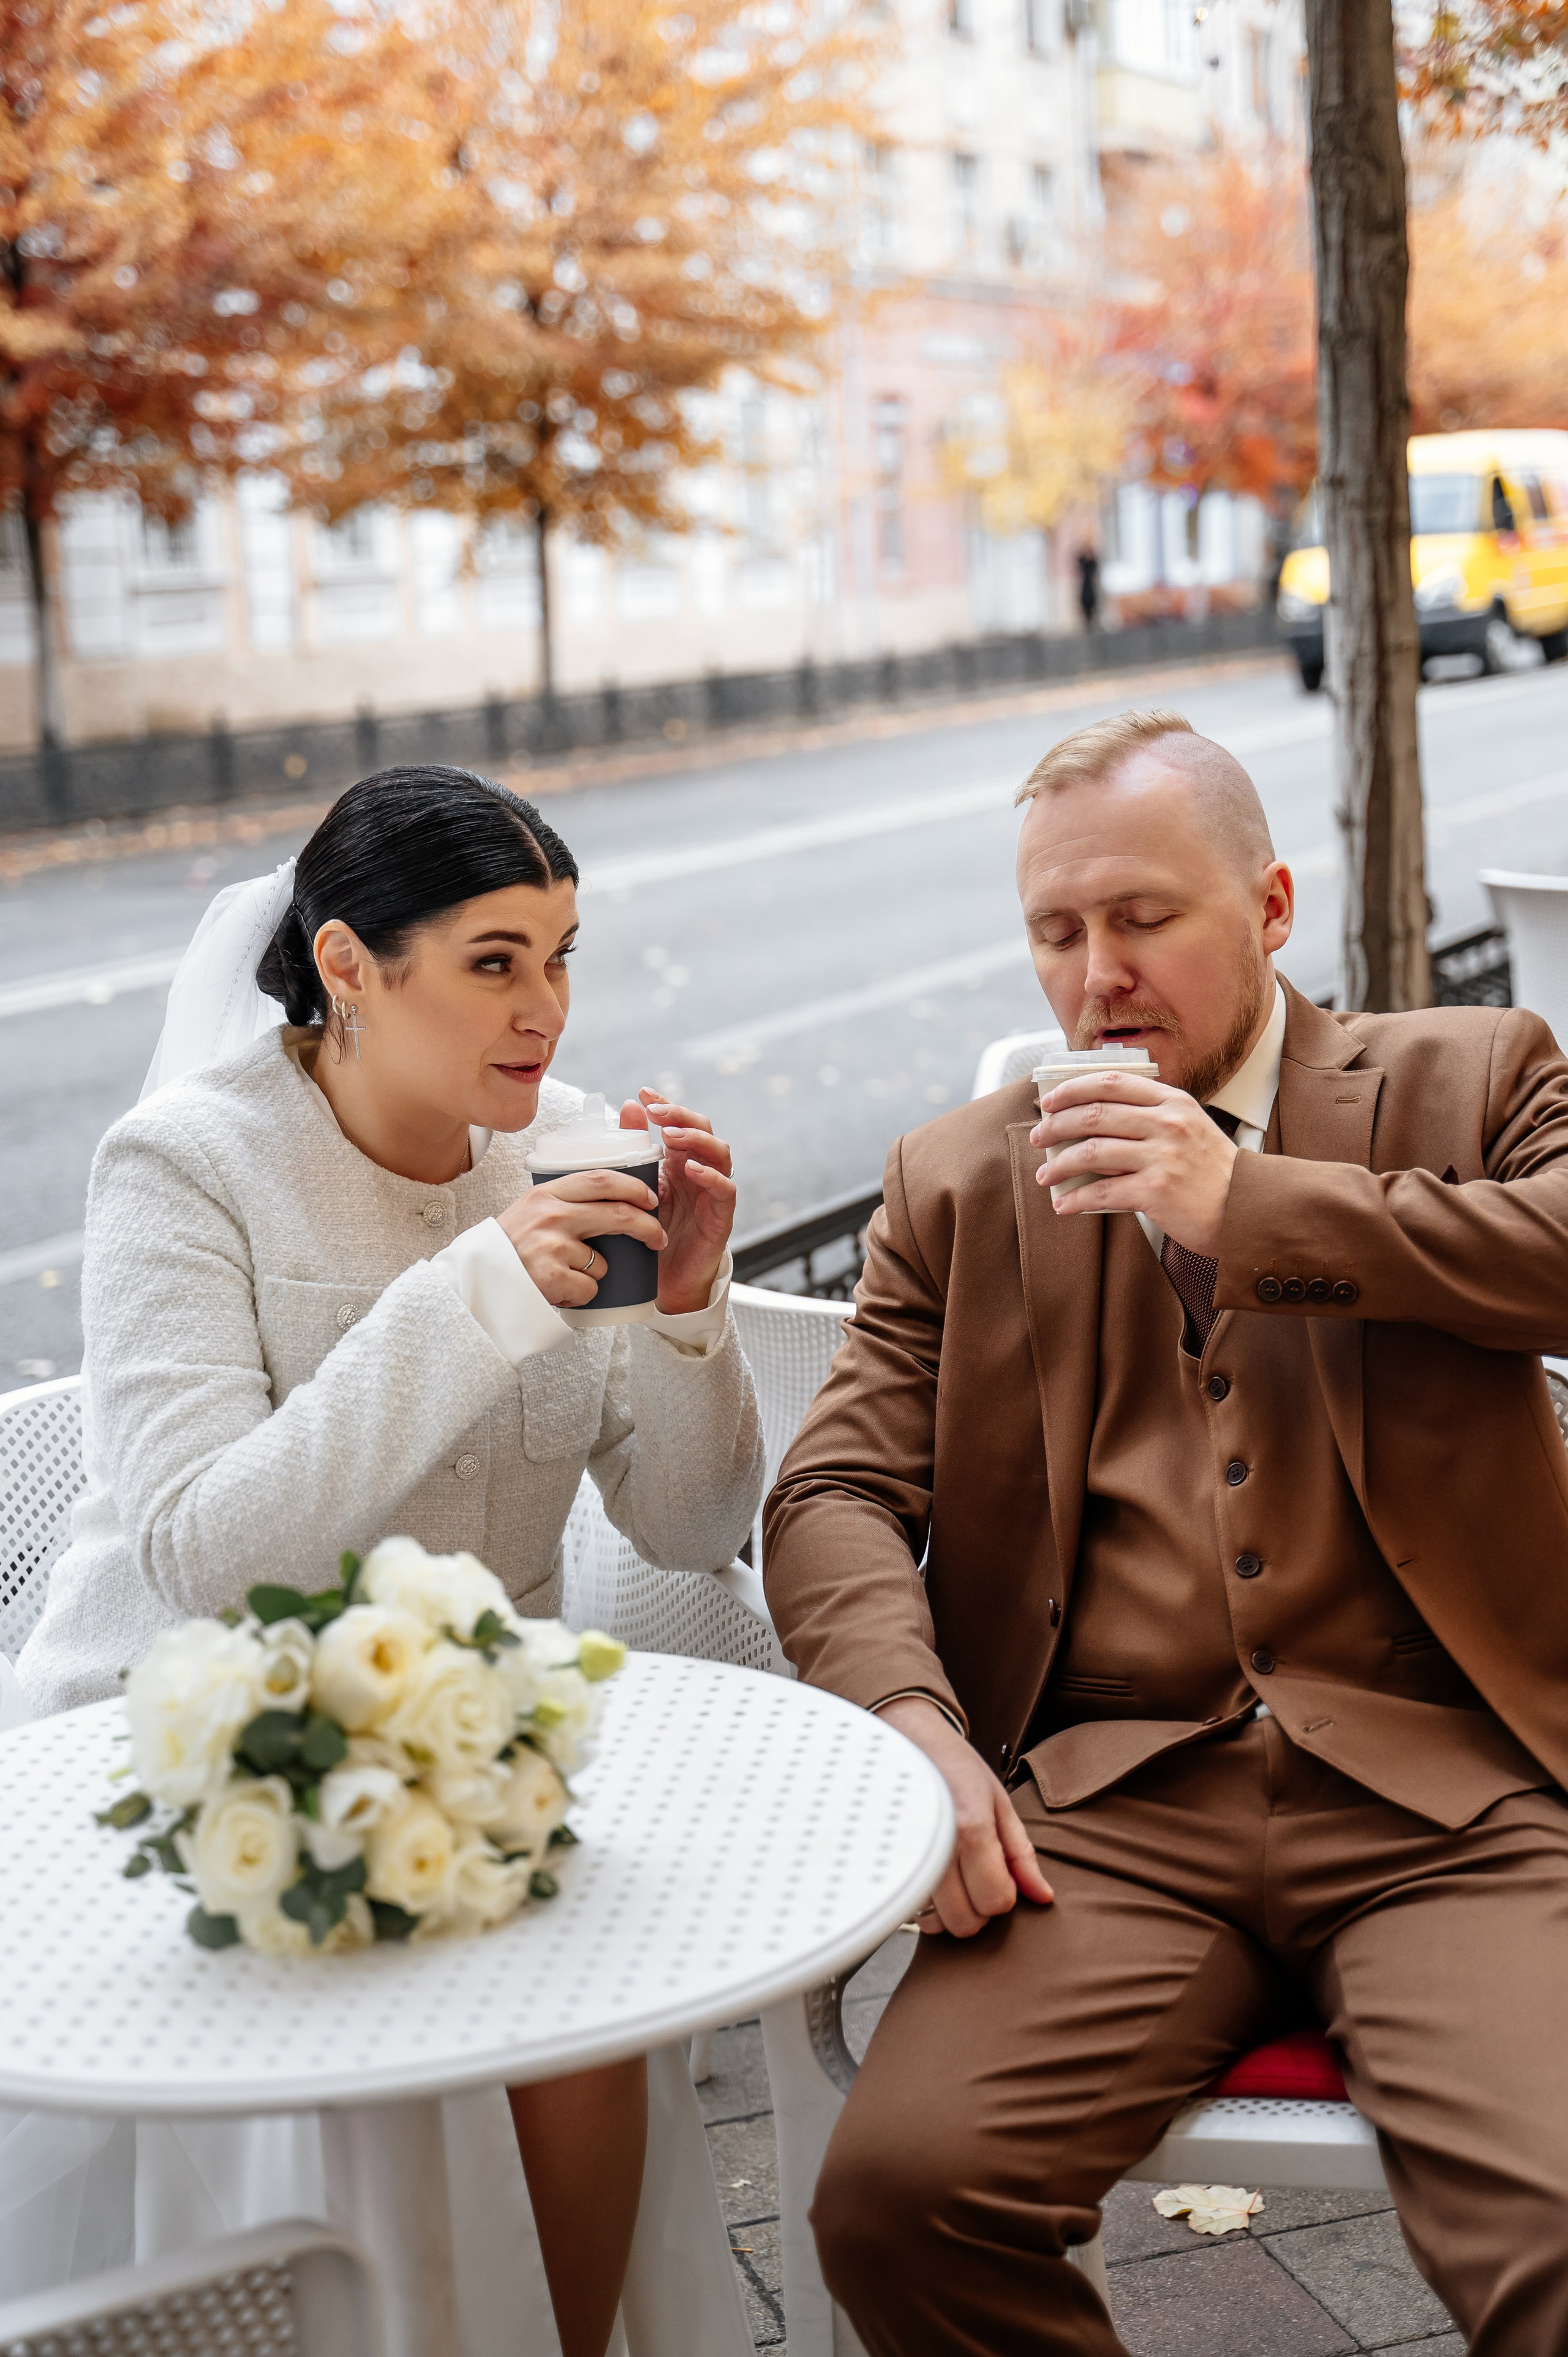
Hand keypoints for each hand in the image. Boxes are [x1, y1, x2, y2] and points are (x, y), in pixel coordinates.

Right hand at [496, 1169, 664, 1307]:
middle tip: (658, 1238)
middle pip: (616, 1214)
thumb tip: (610, 1199)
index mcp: (546, 1193)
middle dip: (646, 1226)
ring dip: (593, 1273)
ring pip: (602, 1261)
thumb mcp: (529, 1211)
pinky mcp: (553, 1276)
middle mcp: (551, 1214)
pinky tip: (556, 1291)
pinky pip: (589, 1287)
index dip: (633, 1188)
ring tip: (563, 1275)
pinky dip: (580, 1295)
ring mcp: (552, 1245)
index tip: (651, 1198)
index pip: (601, 1180)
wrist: (477, 1283)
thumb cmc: (508, 1249)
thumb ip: (562, 1202)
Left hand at [621, 1090, 735, 1315]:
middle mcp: (699, 1171)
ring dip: (697, 1139)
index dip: (666, 1104)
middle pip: (703, 1130)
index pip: (680, 1122)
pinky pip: (725, 1189)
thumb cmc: (651, 1235)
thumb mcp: (637, 1190)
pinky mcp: (721, 1216)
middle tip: (657, 1113)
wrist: (665, 1282)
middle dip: (682, 1115)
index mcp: (679, 1162)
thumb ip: (634, 1153)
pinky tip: (692, 1169)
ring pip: (719, 1152)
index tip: (644, 1094)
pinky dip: (711, 1176)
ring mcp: (712, 1191)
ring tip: (673, 1135)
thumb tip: (626, 1108)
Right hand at [879, 1697, 1053, 1937]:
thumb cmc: (955, 1766)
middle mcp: (937, 1848)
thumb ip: (1022, 1854)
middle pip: (966, 1921)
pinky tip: (932, 1878)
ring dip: (950, 1910)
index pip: (996, 1901)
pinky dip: (925, 1906)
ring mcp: (907, 1857)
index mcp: (972, 1829)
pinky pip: (910, 1911)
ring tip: (953, 1875)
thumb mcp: (1000, 1802)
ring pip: (936, 1924)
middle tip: (977, 1877)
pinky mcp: (886, 1862)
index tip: (998, 1872)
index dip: (1004, 1894)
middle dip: (978, 1907)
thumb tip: (1043, 1896)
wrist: (906, 1739)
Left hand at [1031, 1071, 1236, 1255]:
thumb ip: (1152, 1118)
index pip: (1112, 1082)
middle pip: (1094, 1114)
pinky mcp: (1157, 1191)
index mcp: (1174, 1102)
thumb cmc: (1213, 1173)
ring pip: (1092, 1151)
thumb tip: (1094, 1124)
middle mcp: (1167, 1123)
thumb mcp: (1190, 1129)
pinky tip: (1063, 1204)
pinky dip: (1075, 1198)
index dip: (1073, 1088)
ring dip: (1059, 1164)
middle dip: (1056, 1125)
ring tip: (1045, 1175)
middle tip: (1039, 1136)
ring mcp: (1162, 1157)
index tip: (1050, 1100)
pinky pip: (1102, 1192)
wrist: (1247, 1210)